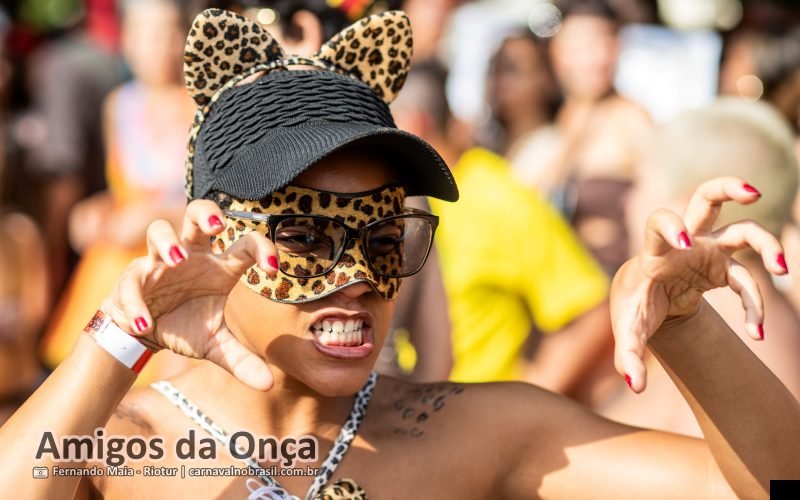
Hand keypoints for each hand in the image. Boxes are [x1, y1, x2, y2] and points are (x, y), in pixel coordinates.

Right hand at [101, 200, 278, 389]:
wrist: (145, 334)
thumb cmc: (186, 325)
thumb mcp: (214, 345)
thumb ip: (240, 361)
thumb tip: (268, 384)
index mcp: (220, 266)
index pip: (246, 245)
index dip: (262, 248)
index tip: (273, 268)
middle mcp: (192, 256)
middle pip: (197, 213)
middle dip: (206, 214)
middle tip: (218, 228)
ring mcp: (160, 262)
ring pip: (159, 231)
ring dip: (167, 243)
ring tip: (177, 260)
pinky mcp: (133, 277)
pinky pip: (131, 281)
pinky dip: (136, 302)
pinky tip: (145, 324)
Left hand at [610, 177, 787, 391]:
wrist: (644, 298)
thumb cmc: (633, 307)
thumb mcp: (627, 331)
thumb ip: (627, 356)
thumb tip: (634, 386)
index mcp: (654, 249)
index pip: (660, 221)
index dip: (672, 227)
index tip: (686, 244)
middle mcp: (685, 241)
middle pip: (706, 198)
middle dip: (728, 187)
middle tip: (752, 192)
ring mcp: (708, 250)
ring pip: (742, 228)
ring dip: (767, 241)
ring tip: (782, 269)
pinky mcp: (723, 266)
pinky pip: (748, 279)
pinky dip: (754, 304)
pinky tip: (757, 333)